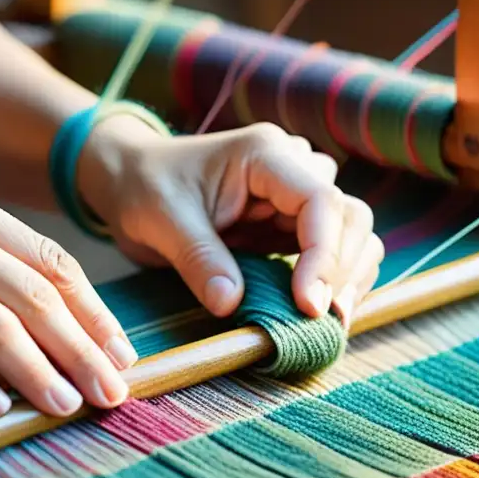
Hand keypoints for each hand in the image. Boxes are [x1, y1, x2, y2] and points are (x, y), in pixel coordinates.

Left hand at [78, 118, 384, 324]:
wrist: (129, 179)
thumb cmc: (143, 186)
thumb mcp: (162, 221)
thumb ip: (199, 260)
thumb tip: (231, 304)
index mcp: (265, 155)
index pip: (320, 200)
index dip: (325, 254)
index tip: (309, 304)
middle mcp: (291, 170)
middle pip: (349, 216)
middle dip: (344, 269)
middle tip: (323, 321)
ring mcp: (291, 199)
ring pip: (350, 234)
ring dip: (347, 278)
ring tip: (329, 322)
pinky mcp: (285, 227)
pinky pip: (327, 253)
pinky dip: (332, 281)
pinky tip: (317, 312)